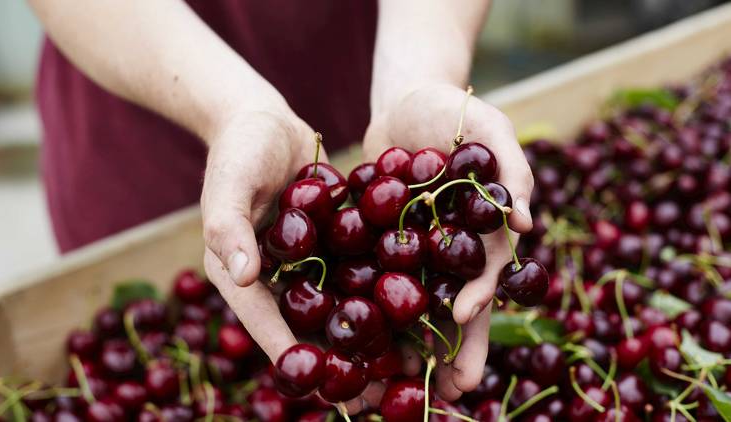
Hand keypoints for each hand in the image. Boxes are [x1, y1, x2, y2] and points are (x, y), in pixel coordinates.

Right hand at [201, 106, 400, 414]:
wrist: (266, 120)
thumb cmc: (239, 148)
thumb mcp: (228, 183)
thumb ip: (227, 226)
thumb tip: (239, 275)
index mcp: (240, 271)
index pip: (265, 320)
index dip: (294, 353)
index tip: (324, 384)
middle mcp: (274, 276)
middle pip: (306, 326)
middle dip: (337, 360)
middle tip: (371, 395)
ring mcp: (306, 262)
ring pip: (338, 308)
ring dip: (366, 338)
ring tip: (403, 368)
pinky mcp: (333, 244)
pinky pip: (357, 273)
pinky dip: (380, 295)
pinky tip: (416, 314)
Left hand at [364, 83, 533, 399]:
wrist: (405, 100)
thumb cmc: (456, 109)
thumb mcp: (490, 127)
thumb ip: (512, 167)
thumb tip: (527, 222)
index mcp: (481, 230)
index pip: (486, 273)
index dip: (479, 298)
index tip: (462, 319)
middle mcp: (449, 248)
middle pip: (453, 302)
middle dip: (456, 347)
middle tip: (450, 389)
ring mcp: (414, 249)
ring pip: (415, 302)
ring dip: (412, 341)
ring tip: (401, 379)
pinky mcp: (380, 242)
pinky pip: (375, 276)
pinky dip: (370, 305)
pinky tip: (356, 334)